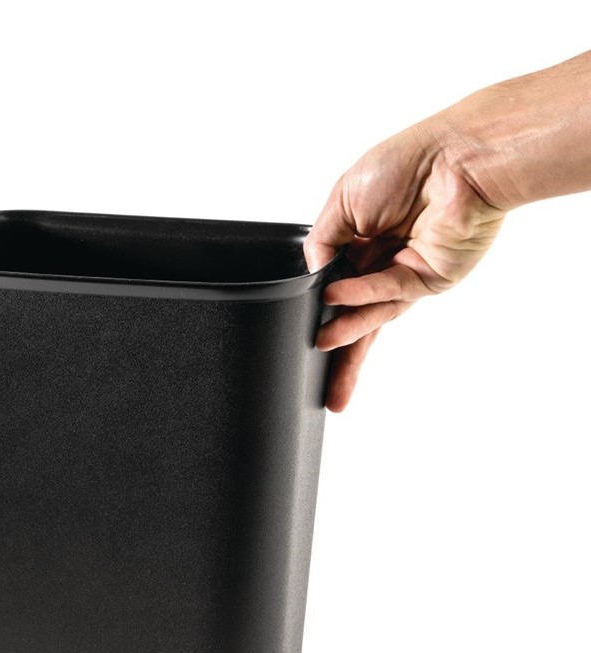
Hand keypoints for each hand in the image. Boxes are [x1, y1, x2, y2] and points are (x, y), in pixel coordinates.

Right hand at [304, 122, 505, 411]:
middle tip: (322, 388)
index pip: (334, 285)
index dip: (318, 310)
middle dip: (338, 351)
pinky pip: (388, 293)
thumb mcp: (343, 198)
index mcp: (360, 241)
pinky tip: (337, 298)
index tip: (300, 332)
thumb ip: (321, 239)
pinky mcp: (429, 280)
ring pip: (372, 314)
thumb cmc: (406, 163)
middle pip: (354, 314)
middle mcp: (382, 262)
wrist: (458, 156)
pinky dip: (361, 295)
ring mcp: (406, 274)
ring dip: (346, 330)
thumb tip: (311, 273)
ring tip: (321, 343)